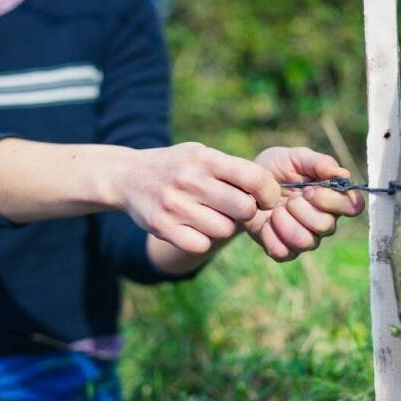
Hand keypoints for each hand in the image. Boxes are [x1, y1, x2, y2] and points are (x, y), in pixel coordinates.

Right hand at [117, 142, 280, 253]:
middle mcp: (189, 180)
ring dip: (223, 226)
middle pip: (244, 208)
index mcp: (204, 158)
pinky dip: (203, 240)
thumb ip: (232, 169)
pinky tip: (195, 227)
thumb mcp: (201, 155)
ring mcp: (174, 205)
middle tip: (238, 209)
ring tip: (211, 215)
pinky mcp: (162, 227)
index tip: (267, 199)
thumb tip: (273, 191)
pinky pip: (201, 245)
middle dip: (247, 212)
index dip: (270, 192)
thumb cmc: (177, 167)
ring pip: (224, 230)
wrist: (127, 176)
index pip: (254, 178)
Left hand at [245, 147, 364, 260]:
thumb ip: (319, 163)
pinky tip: (266, 222)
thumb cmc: (275, 169)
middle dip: (303, 210)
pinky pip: (283, 252)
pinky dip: (271, 235)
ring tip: (275, 210)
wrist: (244, 185)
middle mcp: (324, 221)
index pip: (353, 207)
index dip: (333, 201)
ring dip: (286, 223)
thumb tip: (342, 174)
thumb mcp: (295, 157)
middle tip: (288, 198)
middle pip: (327, 226)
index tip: (309, 190)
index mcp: (333, 198)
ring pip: (307, 242)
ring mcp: (305, 238)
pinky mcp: (284, 250)